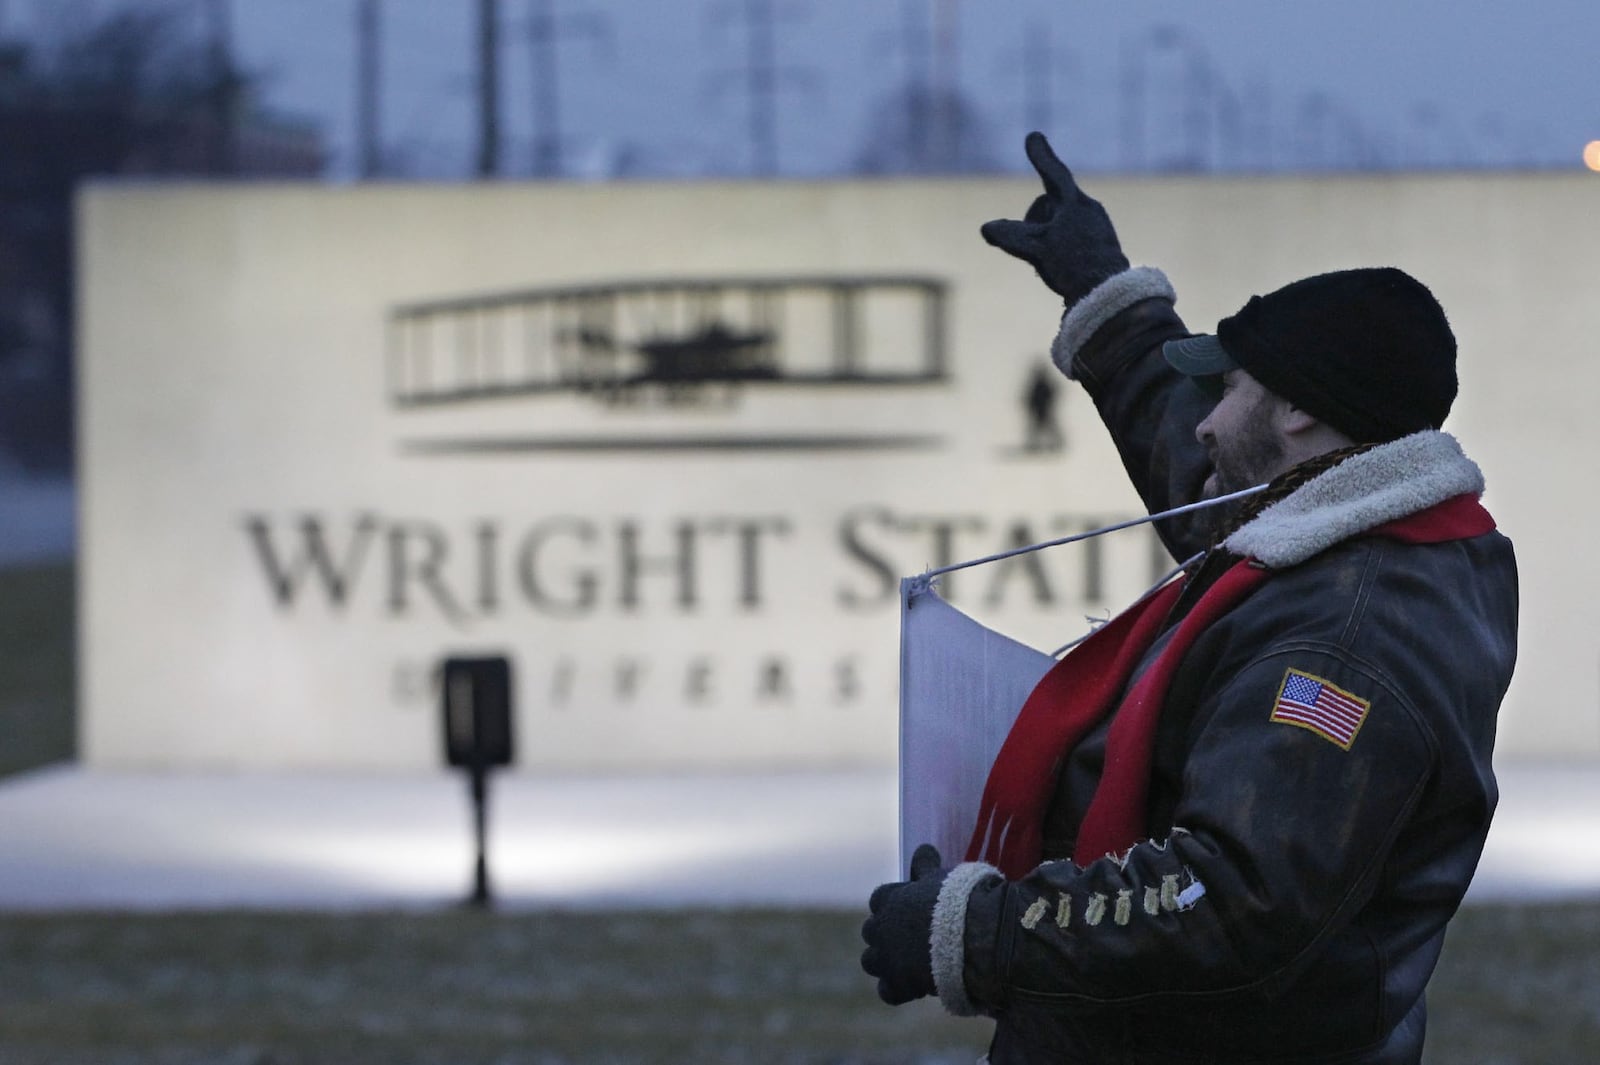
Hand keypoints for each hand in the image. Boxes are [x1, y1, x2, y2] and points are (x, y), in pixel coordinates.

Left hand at [860, 843, 946, 1004]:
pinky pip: (887, 991)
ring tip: (909, 965)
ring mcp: (885, 957)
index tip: (911, 911)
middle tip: (912, 940)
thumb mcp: (940, 877)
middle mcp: (879, 927)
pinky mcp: (897, 983)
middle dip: (886, 935)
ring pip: (871, 961)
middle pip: (871, 932)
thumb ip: (925, 866)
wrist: (973, 937)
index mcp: (887, 899)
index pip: (880, 900)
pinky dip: (897, 989)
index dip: (894, 907)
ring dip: (885, 963)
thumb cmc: (957, 900)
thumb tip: (922, 849)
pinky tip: (914, 986)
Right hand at [980, 132, 1129, 308]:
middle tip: (1038, 251)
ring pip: (1058, 223)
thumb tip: (986, 228)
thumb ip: (1010, 236)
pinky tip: (1064, 270)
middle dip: (1035, 223)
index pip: (1053, 173)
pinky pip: (1071, 237)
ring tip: (1053, 264)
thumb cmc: (1075, 268)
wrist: (1110, 294)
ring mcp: (1096, 226)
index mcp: (1075, 203)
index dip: (1041, 155)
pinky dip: (1059, 249)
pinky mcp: (1101, 244)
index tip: (1033, 137)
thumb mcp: (1036, 250)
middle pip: (1048, 206)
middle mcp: (1088, 209)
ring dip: (1046, 237)